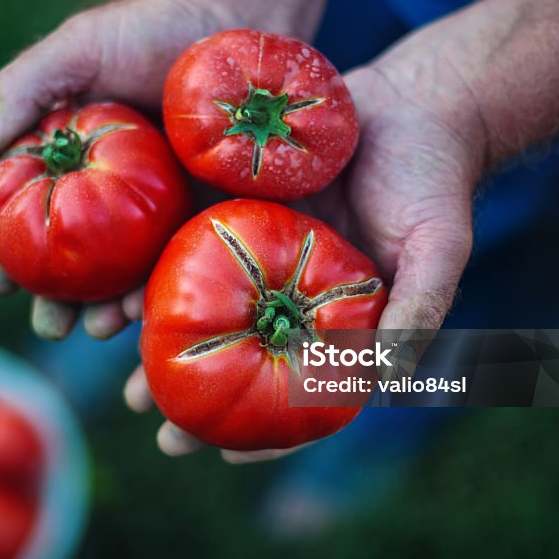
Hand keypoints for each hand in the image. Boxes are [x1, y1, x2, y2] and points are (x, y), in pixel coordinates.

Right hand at [0, 0, 236, 339]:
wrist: (236, 16)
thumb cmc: (149, 27)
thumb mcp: (77, 50)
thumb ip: (23, 89)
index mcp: (73, 162)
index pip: (29, 215)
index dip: (7, 253)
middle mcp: (113, 194)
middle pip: (77, 260)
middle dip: (59, 302)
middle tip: (52, 327)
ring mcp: (163, 210)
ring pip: (129, 274)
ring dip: (111, 309)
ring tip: (103, 328)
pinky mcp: (212, 213)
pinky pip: (185, 260)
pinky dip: (167, 288)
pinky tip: (156, 310)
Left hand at [123, 42, 485, 460]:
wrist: (412, 102)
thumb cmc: (435, 182)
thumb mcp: (439, 249)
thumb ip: (417, 310)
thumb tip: (383, 378)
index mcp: (337, 318)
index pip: (299, 389)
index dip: (269, 429)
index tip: (228, 455)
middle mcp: (291, 293)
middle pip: (237, 356)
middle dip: (195, 394)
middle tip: (153, 423)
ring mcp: (259, 249)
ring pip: (203, 305)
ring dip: (160, 337)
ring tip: (119, 367)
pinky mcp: (234, 201)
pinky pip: (189, 240)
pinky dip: (158, 269)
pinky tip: (125, 293)